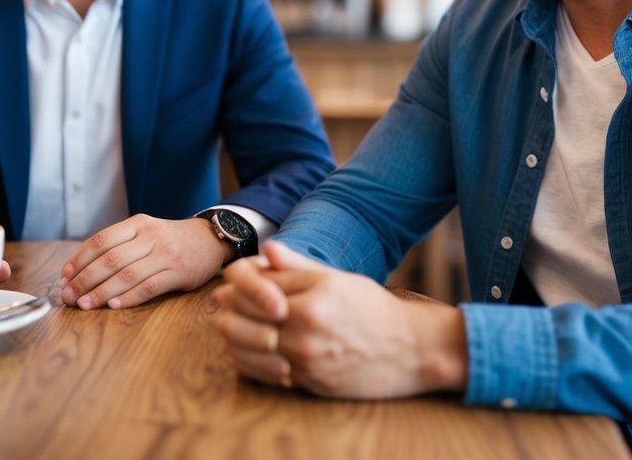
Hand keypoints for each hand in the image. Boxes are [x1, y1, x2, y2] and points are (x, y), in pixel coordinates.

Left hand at [59, 214, 228, 309]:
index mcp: (137, 224)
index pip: (101, 241)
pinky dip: (129, 297)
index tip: (64, 277)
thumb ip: (120, 245)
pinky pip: (150, 287)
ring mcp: (166, 254)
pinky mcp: (179, 272)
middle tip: (69, 297)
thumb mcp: (146, 232)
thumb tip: (81, 271)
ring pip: (127, 275)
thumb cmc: (170, 240)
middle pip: (110, 259)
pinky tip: (114, 306)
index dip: (79, 260)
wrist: (210, 239)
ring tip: (85, 305)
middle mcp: (150, 237)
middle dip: (85, 280)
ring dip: (102, 292)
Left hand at [211, 241, 468, 398]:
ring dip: (233, 339)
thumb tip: (266, 249)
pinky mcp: (310, 383)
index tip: (228, 284)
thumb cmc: (375, 309)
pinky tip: (248, 355)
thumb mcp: (339, 279)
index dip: (238, 284)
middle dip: (228, 311)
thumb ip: (299, 266)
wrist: (411, 350)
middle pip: (246, 318)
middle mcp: (308, 325)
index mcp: (315, 294)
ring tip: (228, 330)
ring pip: (251, 349)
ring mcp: (308, 357)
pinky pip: (267, 374)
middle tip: (220, 308)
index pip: (259, 286)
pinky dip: (251, 364)